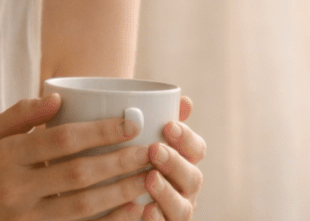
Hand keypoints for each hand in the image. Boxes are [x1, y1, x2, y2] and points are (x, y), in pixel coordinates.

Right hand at [0, 94, 151, 220]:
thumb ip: (20, 114)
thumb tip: (57, 96)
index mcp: (6, 157)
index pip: (60, 141)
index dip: (98, 131)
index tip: (130, 123)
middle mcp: (16, 190)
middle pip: (78, 174)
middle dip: (120, 161)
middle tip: (151, 150)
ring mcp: (27, 220)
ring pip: (83, 207)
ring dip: (121, 193)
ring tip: (150, 178)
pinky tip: (133, 211)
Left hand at [142, 96, 205, 220]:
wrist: (113, 196)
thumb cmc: (132, 161)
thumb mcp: (141, 138)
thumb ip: (160, 119)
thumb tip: (184, 100)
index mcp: (185, 162)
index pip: (197, 149)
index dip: (186, 138)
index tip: (168, 125)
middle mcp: (185, 188)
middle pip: (193, 177)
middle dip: (175, 163)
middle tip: (154, 150)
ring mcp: (175, 210)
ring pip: (182, 207)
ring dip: (167, 192)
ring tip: (149, 178)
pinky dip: (157, 219)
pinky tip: (146, 210)